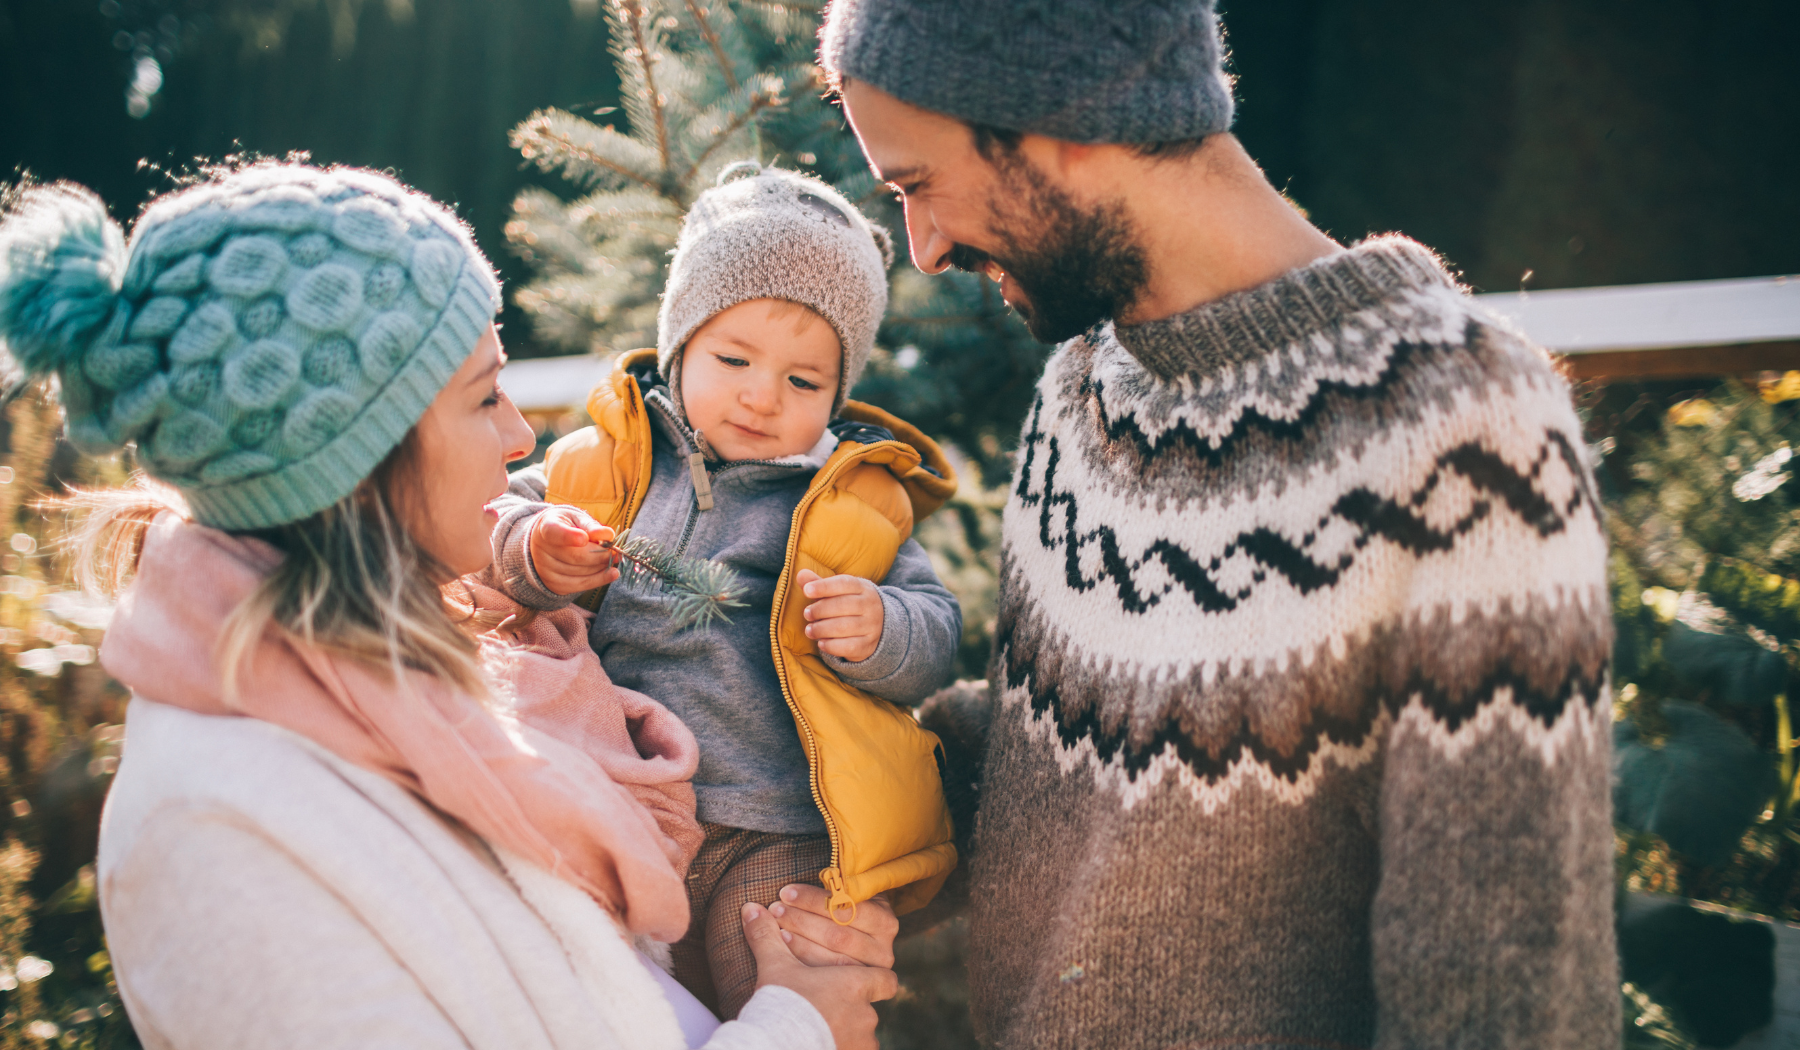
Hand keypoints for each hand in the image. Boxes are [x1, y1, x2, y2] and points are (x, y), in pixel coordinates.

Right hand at [527, 507, 621, 595]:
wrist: (551, 543)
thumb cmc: (569, 526)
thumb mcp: (578, 519)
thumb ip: (591, 526)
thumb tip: (608, 534)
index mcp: (546, 527)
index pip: (554, 532)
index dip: (569, 536)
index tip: (584, 538)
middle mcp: (540, 550)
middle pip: (574, 556)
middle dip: (600, 554)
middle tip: (616, 551)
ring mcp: (545, 569)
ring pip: (579, 572)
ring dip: (601, 566)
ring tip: (614, 559)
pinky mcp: (554, 584)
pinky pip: (580, 585)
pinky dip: (599, 579)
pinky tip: (612, 573)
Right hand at [742, 901, 894, 1049]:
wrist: (776, 1043)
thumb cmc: (780, 1002)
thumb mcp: (774, 966)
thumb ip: (767, 936)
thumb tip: (750, 908)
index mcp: (855, 984)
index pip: (886, 980)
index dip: (875, 979)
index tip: (858, 981)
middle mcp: (866, 1013)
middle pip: (871, 1007)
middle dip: (852, 1006)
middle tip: (831, 1005)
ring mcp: (861, 1041)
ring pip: (864, 1034)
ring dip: (849, 1028)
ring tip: (825, 1024)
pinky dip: (842, 1044)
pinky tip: (824, 1040)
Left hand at [769, 885, 896, 968]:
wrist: (859, 945)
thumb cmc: (845, 913)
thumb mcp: (848, 898)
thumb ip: (834, 890)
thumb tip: (793, 885)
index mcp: (884, 921)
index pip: (847, 908)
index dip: (814, 899)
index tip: (786, 892)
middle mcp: (883, 950)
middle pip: (838, 935)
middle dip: (802, 919)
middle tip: (775, 908)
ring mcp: (870, 974)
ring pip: (831, 957)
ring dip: (799, 939)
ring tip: (774, 926)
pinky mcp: (855, 989)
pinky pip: (825, 975)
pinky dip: (801, 958)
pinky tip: (782, 946)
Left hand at [797, 569, 882, 661]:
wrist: (879, 626)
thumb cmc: (850, 605)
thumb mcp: (838, 592)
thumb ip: (819, 584)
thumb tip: (801, 574)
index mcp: (863, 588)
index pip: (844, 583)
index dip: (824, 586)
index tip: (806, 591)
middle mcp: (870, 606)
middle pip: (843, 605)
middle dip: (820, 610)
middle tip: (806, 614)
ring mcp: (872, 626)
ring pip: (844, 627)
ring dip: (821, 629)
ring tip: (809, 630)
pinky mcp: (868, 645)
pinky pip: (849, 647)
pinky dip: (831, 646)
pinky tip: (821, 643)